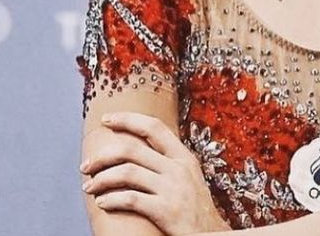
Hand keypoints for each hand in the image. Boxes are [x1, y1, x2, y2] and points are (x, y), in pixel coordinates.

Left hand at [81, 112, 229, 233]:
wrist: (209, 233)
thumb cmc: (194, 207)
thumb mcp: (188, 176)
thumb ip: (168, 161)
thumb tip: (136, 150)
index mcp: (183, 156)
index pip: (154, 127)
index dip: (128, 120)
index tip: (106, 119)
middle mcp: (178, 168)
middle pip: (132, 150)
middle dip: (103, 156)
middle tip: (86, 165)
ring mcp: (173, 188)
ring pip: (127, 173)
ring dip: (101, 179)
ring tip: (89, 187)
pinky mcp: (165, 209)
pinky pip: (130, 199)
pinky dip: (111, 199)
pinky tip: (102, 203)